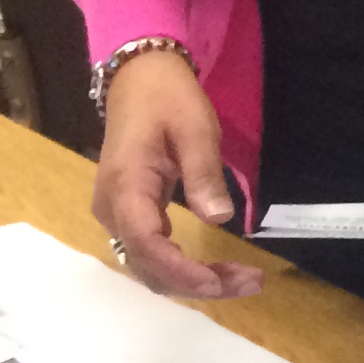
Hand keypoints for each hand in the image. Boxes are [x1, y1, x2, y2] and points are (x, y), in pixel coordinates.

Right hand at [89, 48, 258, 301]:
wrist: (140, 79)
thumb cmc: (169, 100)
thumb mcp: (195, 129)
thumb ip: (204, 174)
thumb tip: (219, 218)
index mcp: (125, 187)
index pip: (147, 245)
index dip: (182, 271)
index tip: (220, 283)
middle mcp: (113, 209)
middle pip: (148, 265)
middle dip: (197, 283)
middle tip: (250, 283)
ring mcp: (117, 213)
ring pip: (148, 265)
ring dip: (191, 280)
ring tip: (242, 280)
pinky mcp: (129, 213)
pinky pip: (151, 252)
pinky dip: (182, 267)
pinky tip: (216, 269)